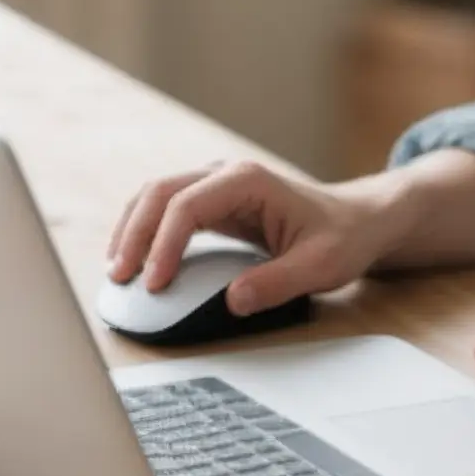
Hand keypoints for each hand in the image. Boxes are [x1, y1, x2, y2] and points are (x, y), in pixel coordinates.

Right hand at [107, 159, 395, 315]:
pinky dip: (143, 232)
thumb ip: (277, 284)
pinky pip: (165, 211)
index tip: (154, 284)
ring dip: (131, 230)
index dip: (164, 245)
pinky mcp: (212, 202)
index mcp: (248, 181)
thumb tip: (233, 300)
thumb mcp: (320, 266)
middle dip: (133, 234)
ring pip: (155, 196)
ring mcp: (215, 184)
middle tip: (119, 278)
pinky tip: (133, 261)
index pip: (188, 205)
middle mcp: (226, 174)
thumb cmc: (343, 238)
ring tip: (116, 271)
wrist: (358, 221)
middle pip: (160, 193)